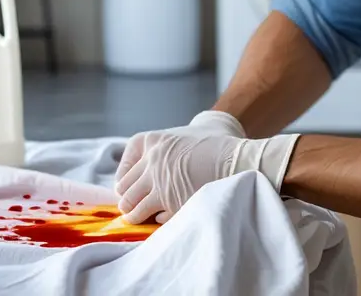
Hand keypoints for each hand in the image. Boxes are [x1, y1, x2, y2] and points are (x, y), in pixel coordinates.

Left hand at [115, 130, 299, 223]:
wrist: (237, 157)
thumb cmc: (215, 144)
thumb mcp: (182, 138)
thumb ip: (161, 152)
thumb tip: (144, 176)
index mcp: (151, 141)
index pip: (124, 168)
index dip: (123, 181)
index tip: (125, 189)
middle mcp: (151, 161)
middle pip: (125, 189)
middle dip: (127, 201)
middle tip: (130, 208)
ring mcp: (159, 182)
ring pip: (133, 207)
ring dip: (135, 215)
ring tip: (139, 218)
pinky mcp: (170, 202)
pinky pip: (154, 218)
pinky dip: (157, 221)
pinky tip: (163, 219)